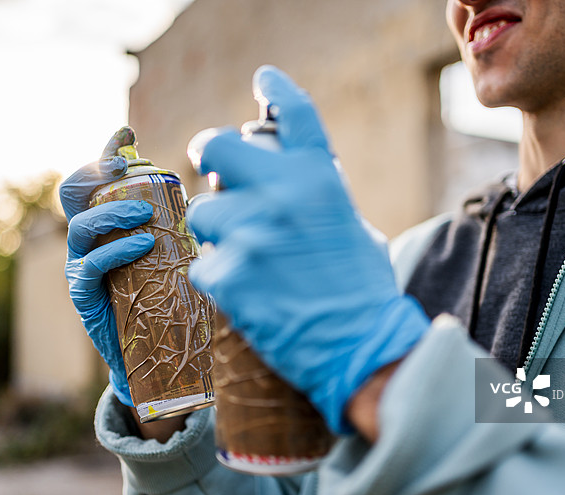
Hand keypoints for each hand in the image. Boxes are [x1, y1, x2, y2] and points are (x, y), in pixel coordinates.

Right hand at [60, 127, 153, 406]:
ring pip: (80, 225)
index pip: (98, 177)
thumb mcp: (177, 252)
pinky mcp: (85, 295)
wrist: (157, 354)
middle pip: (74, 192)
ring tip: (148, 214)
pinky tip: (144, 245)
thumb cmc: (170, 296)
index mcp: (107, 221)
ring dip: (114, 212)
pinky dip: (116, 250)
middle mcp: (88, 238)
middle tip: (127, 166)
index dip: (106, 151)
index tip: (127, 133)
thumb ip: (181, 223)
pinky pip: (91, 265)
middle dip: (97, 171)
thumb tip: (216, 190)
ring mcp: (82, 265)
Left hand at [186, 66, 429, 432]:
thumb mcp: (350, 224)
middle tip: (209, 163)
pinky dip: (221, 276)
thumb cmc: (362, 288)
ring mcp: (249, 233)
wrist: (361, 346)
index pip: (294, 113)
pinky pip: (204, 263)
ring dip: (219, 229)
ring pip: (203, 211)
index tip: (263, 78)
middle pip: (214, 145)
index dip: (275, 87)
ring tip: (248, 256)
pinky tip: (247, 291)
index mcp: (318, 178)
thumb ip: (314, 194)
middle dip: (208, 153)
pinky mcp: (227, 274)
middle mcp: (280, 194)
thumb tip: (279, 174)